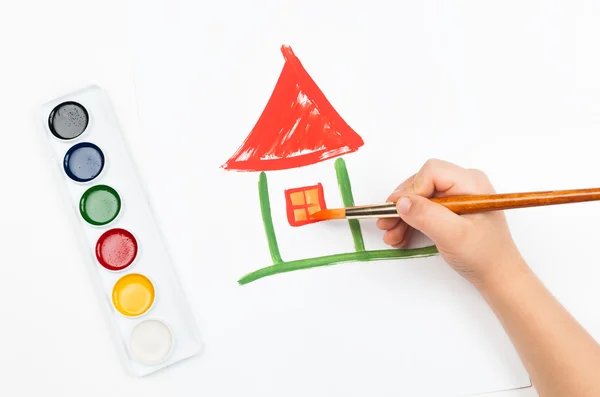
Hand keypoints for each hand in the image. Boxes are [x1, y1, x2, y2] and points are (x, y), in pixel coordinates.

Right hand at [376, 159, 528, 286]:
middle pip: (421, 183)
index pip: (431, 173)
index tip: (398, 212)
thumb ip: (427, 216)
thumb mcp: (454, 236)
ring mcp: (456, 196)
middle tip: (385, 223)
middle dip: (402, 205)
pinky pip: (424, 208)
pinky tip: (399, 235)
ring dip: (402, 216)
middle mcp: (463, 184)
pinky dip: (410, 222)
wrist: (497, 276)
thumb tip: (401, 202)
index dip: (411, 190)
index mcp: (470, 182)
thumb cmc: (483, 255)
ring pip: (419, 197)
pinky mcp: (450, 209)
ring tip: (390, 235)